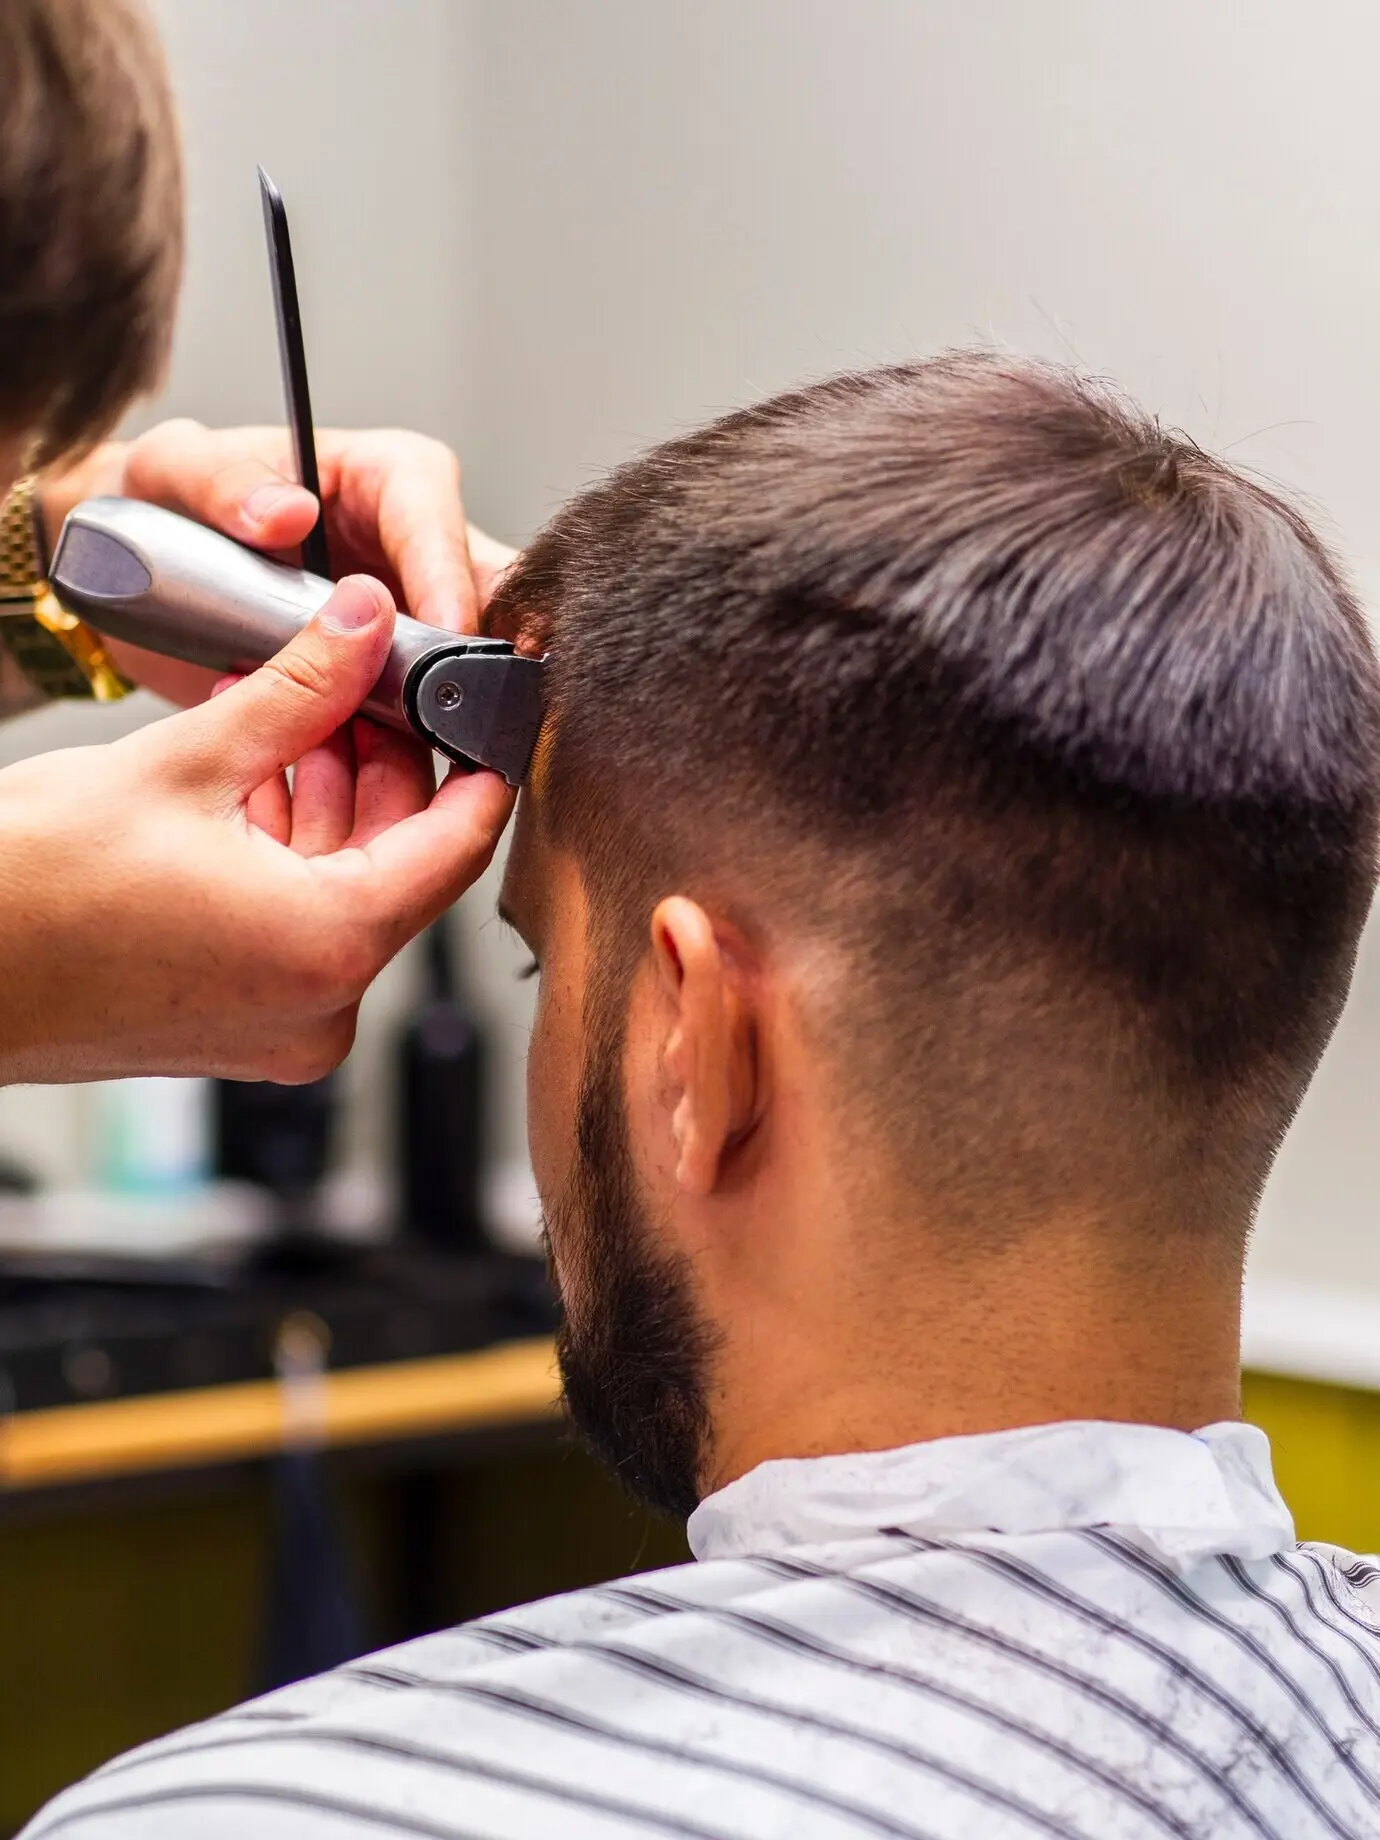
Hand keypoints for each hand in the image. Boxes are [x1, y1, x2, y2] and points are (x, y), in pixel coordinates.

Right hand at [0, 576, 512, 1082]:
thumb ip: (298, 691)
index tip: (484, 710)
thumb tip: (363, 623)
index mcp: (330, 946)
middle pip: (400, 863)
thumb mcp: (184, 764)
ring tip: (290, 713)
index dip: (480, 763)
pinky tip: (252, 774)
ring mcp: (281, 1025)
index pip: (458, 843)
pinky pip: (298, 923)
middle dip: (383, 765)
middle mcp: (322, 1005)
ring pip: (345, 888)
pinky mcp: (240, 1024)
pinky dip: (287, 852)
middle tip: (362, 684)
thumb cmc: (32, 890)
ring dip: (328, 799)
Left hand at [39, 422, 517, 704]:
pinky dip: (415, 745)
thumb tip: (285, 512)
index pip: (436, 520)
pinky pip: (430, 715)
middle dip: (481, 652)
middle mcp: (416, 548)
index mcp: (385, 478)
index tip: (445, 630)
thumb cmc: (167, 504)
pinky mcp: (396, 679)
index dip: (446, 577)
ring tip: (427, 747)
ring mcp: (414, 618)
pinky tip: (389, 771)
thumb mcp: (175, 472)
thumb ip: (221, 480)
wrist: (141, 579)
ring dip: (452, 709)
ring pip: (472, 664)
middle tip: (468, 704)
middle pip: (485, 597)